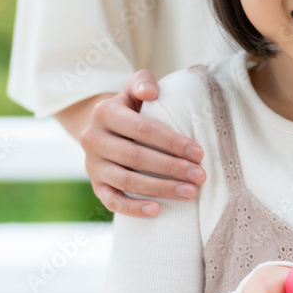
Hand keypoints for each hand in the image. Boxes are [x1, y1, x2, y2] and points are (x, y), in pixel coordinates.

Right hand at [79, 69, 206, 216]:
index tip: (199, 153)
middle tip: (200, 176)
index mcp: (105, 113)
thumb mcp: (134, 89)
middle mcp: (93, 139)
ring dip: (160, 189)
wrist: (105, 127)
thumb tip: (151, 92)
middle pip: (136, 157)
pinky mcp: (95, 185)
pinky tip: (157, 210)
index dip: (171, 142)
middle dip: (171, 168)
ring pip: (127, 181)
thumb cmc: (132, 107)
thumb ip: (143, 82)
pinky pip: (112, 201)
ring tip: (189, 192)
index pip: (141, 129)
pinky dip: (134, 208)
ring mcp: (92, 165)